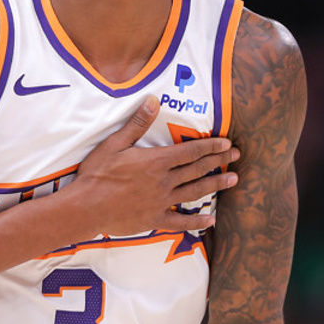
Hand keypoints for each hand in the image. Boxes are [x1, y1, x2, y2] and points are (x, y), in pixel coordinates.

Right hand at [71, 97, 238, 235]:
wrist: (85, 208)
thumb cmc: (97, 174)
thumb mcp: (114, 144)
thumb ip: (137, 124)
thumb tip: (153, 101)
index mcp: (156, 161)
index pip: (190, 152)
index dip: (211, 146)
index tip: (226, 143)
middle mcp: (164, 182)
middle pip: (198, 169)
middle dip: (219, 161)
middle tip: (237, 156)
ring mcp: (162, 202)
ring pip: (195, 192)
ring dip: (215, 185)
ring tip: (233, 180)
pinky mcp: (155, 219)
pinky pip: (181, 222)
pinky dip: (196, 222)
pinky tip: (210, 220)